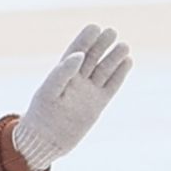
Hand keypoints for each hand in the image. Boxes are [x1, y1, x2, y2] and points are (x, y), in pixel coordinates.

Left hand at [13, 25, 131, 170]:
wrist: (46, 142)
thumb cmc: (41, 116)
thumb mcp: (48, 91)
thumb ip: (62, 72)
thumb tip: (79, 55)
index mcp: (62, 72)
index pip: (76, 51)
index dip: (85, 39)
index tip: (94, 28)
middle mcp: (77, 79)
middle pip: (92, 56)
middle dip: (102, 44)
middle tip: (111, 32)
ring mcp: (88, 90)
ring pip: (104, 69)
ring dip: (114, 57)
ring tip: (124, 46)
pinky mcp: (98, 103)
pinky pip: (112, 85)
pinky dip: (120, 74)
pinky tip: (128, 61)